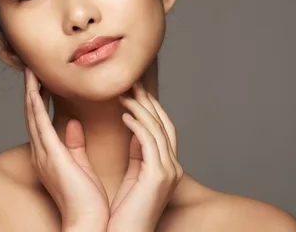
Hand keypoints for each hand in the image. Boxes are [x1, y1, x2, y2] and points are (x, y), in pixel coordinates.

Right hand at [24, 68, 108, 230]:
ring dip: (30, 93)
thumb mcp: (81, 166)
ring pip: (33, 116)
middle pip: (32, 115)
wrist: (88, 222)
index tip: (42, 79)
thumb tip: (74, 124)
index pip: (41, 121)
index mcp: (49, 155)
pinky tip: (35, 90)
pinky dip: (36, 106)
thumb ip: (75, 144)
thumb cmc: (87, 200)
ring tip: (30, 72)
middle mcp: (42, 153)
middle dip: (31, 91)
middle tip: (30, 69)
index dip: (39, 99)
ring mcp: (44, 155)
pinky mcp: (52, 157)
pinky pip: (40, 125)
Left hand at [107, 83, 183, 231]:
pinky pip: (148, 143)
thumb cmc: (123, 212)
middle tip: (131, 83)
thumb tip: (132, 130)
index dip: (150, 107)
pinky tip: (124, 116)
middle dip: (148, 101)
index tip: (134, 90)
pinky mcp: (157, 177)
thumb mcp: (132, 176)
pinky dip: (137, 126)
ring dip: (139, 109)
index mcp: (167, 167)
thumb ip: (136, 153)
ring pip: (156, 129)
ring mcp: (167, 172)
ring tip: (123, 95)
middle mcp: (172, 167)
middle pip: (164, 124)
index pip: (162, 128)